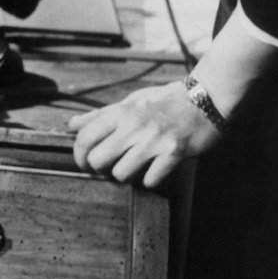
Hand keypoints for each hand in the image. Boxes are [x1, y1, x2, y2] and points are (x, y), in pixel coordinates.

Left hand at [68, 82, 219, 187]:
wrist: (206, 99)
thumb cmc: (165, 101)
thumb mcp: (130, 102)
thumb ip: (100, 116)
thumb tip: (71, 125)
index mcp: (121, 112)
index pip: (84, 137)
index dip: (78, 156)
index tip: (84, 163)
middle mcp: (134, 126)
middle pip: (97, 160)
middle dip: (99, 170)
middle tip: (108, 169)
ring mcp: (154, 140)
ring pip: (120, 173)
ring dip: (125, 177)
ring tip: (133, 169)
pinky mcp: (174, 153)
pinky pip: (150, 180)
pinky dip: (149, 180)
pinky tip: (154, 170)